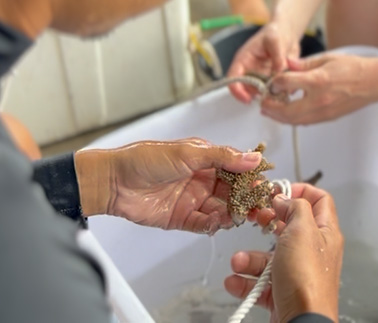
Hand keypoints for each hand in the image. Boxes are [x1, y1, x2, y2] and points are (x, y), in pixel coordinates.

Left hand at [77, 139, 263, 232]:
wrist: (113, 181)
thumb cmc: (145, 159)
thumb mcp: (189, 152)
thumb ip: (223, 157)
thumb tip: (253, 158)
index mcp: (206, 159)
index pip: (236, 168)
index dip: (251, 176)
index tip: (264, 185)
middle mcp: (202, 179)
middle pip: (232, 191)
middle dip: (245, 199)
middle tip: (258, 206)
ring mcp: (193, 200)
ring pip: (221, 209)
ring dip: (231, 213)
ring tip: (237, 216)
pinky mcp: (182, 218)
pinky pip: (203, 224)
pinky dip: (212, 225)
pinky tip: (217, 224)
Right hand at [226, 184, 342, 322]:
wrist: (302, 322)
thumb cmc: (306, 279)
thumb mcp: (302, 231)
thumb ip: (295, 208)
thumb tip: (286, 198)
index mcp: (325, 232)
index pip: (319, 201)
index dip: (299, 191)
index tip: (276, 192)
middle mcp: (314, 251)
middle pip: (289, 228)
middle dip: (268, 223)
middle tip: (255, 218)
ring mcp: (298, 273)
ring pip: (270, 257)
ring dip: (249, 259)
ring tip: (238, 262)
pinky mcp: (283, 293)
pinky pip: (261, 283)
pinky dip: (245, 281)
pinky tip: (235, 281)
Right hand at [227, 22, 297, 101]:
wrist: (287, 33)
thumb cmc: (276, 32)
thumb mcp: (275, 39)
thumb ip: (277, 55)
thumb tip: (279, 72)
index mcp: (244, 60)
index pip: (233, 78)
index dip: (237, 90)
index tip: (247, 99)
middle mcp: (250, 70)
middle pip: (247, 89)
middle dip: (258, 95)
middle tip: (271, 96)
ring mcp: (261, 77)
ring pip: (261, 93)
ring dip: (270, 95)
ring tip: (282, 91)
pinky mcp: (272, 80)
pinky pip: (274, 91)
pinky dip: (281, 92)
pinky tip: (289, 88)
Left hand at [260, 55, 377, 124]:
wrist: (374, 82)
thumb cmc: (353, 67)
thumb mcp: (326, 59)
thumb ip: (303, 65)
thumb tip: (285, 65)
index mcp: (318, 81)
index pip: (286, 83)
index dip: (275, 82)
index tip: (272, 80)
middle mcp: (319, 100)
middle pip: (286, 111)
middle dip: (271, 108)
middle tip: (262, 104)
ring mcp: (324, 112)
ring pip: (294, 121)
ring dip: (280, 117)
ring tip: (270, 111)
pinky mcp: (328, 118)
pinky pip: (305, 122)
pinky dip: (293, 119)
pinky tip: (288, 113)